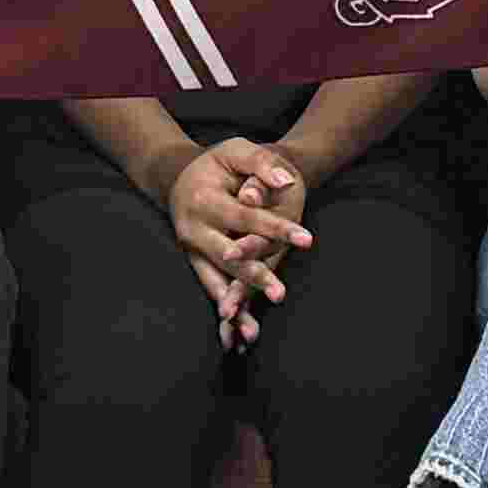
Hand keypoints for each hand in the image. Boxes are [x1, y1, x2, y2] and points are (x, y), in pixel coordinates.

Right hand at [164, 135, 311, 336]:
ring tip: (254, 333)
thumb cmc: (216, 163)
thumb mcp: (235, 150)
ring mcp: (191, 250)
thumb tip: (287, 182)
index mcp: (205, 200)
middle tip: (281, 294)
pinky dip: (223, 311)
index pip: (247, 216)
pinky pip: (210, 289)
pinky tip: (235, 337)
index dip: (277, 227)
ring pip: (215, 281)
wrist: (180, 177)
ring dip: (235, 305)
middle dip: (255, 276)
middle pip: (228, 256)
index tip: (307, 238)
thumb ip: (261, 162)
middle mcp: (193, 229)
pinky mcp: (195, 262)